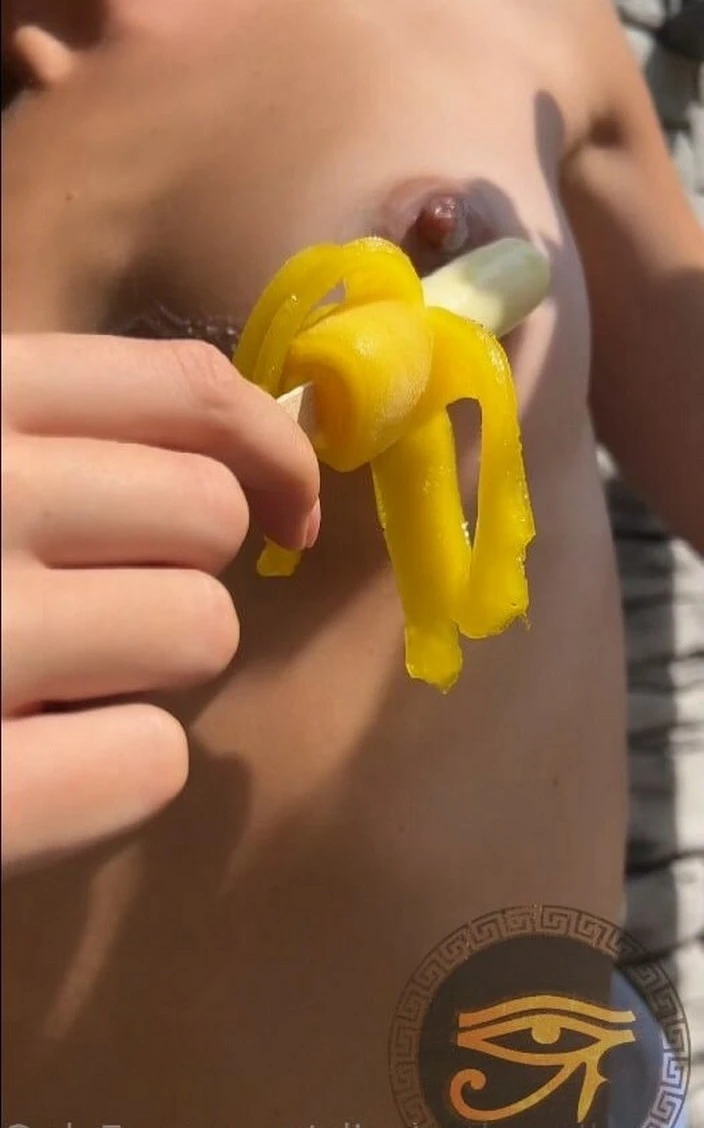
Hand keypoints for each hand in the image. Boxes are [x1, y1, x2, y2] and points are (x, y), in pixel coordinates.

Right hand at [1, 333, 319, 871]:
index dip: (269, 447)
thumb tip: (235, 456)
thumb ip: (41, 439)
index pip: (183, 389)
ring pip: (197, 631)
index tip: (285, 505)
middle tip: (101, 609)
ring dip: (144, 669)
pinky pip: (149, 761)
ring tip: (47, 684)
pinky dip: (111, 773)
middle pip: (208, 519)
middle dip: (175, 571)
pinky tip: (35, 769)